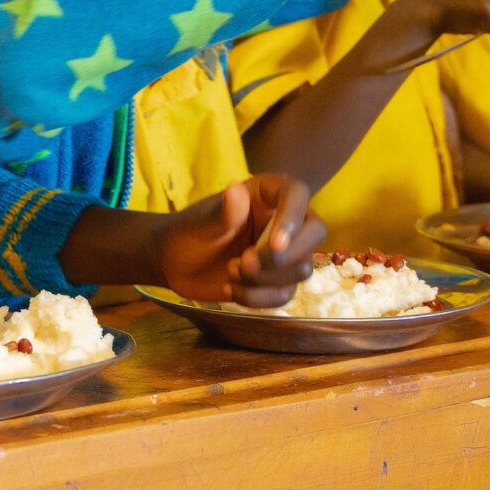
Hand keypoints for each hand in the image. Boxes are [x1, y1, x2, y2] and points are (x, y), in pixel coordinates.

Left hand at [153, 174, 326, 305]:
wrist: (174, 263)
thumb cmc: (188, 231)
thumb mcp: (200, 222)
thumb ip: (222, 212)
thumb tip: (236, 191)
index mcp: (267, 194)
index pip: (297, 194)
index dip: (293, 218)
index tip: (274, 244)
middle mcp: (283, 220)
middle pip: (315, 233)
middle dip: (283, 257)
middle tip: (246, 262)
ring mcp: (283, 252)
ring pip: (303, 268)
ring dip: (267, 279)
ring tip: (230, 271)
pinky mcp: (277, 281)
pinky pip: (286, 294)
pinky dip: (259, 298)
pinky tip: (231, 290)